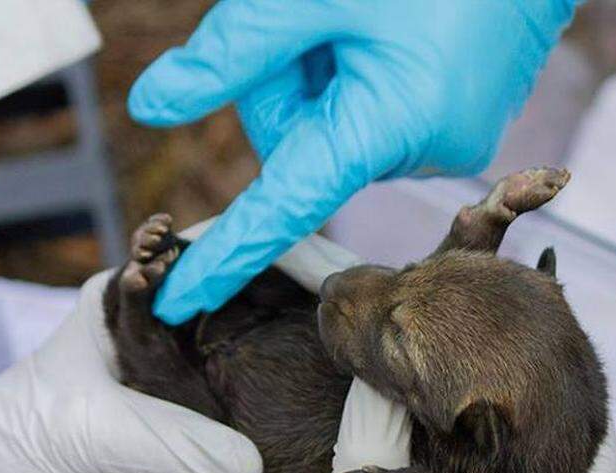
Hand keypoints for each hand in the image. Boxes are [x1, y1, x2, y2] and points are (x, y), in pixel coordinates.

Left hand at [127, 0, 579, 324]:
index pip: (281, 207)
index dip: (225, 256)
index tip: (177, 301)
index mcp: (383, 128)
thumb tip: (153, 106)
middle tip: (308, 17)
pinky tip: (386, 27)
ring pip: (339, 125)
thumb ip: (228, 53)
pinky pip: (380, 117)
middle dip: (283, 85)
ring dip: (324, 73)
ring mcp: (449, 140)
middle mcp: (421, 151)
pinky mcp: (462, 122)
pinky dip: (361, 77)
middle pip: (303, 144)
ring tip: (360, 14)